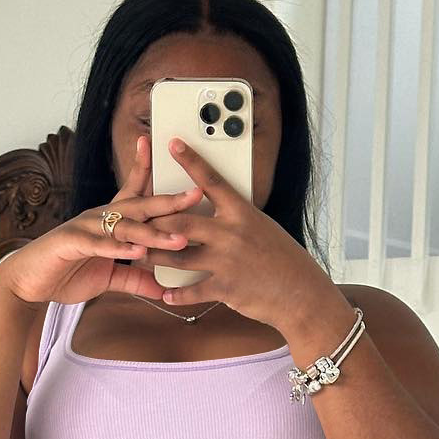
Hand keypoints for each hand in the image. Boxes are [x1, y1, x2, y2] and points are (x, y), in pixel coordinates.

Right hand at [0, 133, 202, 307]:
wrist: (28, 282)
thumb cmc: (66, 273)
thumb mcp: (108, 279)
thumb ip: (135, 281)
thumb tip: (162, 290)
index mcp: (109, 221)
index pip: (134, 193)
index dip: (150, 172)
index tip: (172, 157)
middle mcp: (99, 218)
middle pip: (139, 206)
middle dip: (168, 202)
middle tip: (196, 195)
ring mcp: (85, 228)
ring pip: (124, 227)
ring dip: (152, 234)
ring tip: (177, 239)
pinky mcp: (70, 244)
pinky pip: (98, 245)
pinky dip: (118, 249)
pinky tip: (137, 253)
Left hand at [143, 136, 339, 331]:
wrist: (299, 293)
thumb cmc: (283, 258)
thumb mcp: (262, 228)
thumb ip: (236, 220)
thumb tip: (218, 212)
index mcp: (241, 212)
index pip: (211, 180)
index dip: (190, 160)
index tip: (172, 144)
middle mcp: (231, 233)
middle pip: (182, 221)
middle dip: (156, 221)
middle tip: (138, 218)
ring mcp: (226, 261)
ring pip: (179, 256)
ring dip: (155, 257)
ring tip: (139, 255)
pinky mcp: (225, 287)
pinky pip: (192, 290)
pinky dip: (177, 294)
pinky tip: (165, 293)